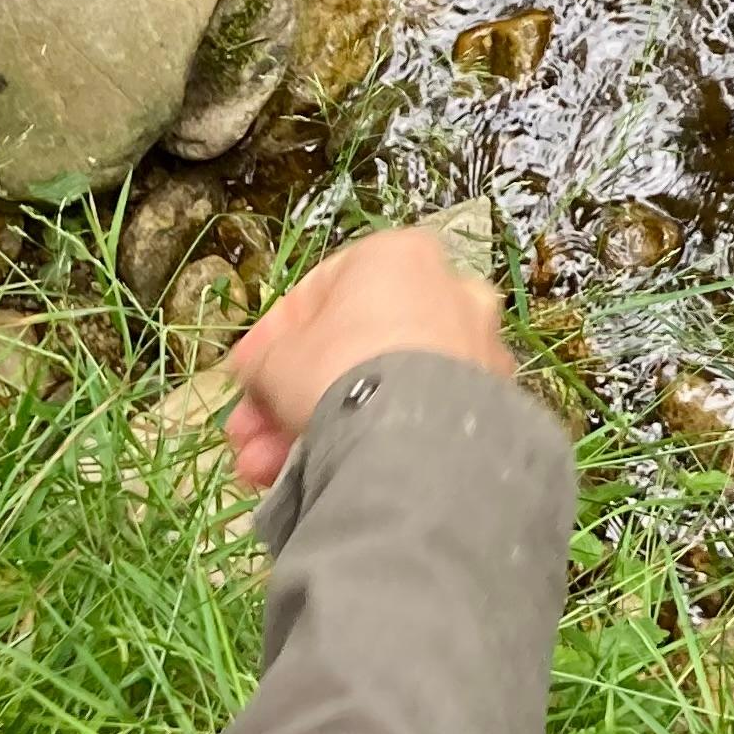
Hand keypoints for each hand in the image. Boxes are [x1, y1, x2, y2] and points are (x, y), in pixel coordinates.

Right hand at [223, 227, 516, 491]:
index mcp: (401, 256)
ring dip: (315, 426)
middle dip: (290, 395)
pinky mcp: (488, 401)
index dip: (272, 340)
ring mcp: (475, 348)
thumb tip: (262, 370)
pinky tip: (312, 478)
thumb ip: (266, 358)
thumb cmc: (339, 370)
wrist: (413, 438)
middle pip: (349, 347)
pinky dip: (366, 440)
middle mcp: (450, 291)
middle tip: (250, 435)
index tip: (245, 377)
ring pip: (380, 386)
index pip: (321, 291)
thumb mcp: (276, 360)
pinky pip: (412, 416)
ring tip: (266, 471)